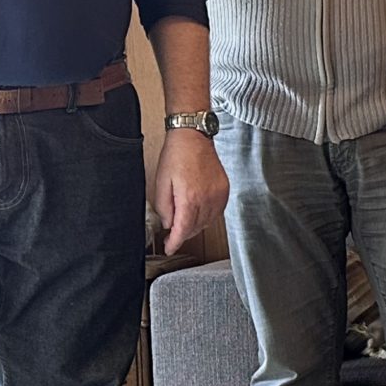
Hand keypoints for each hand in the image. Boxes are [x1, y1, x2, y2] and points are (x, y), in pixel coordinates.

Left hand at [152, 128, 227, 253]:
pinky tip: (198, 213)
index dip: (175, 242)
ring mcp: (218, 195)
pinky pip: (216, 212)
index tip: (170, 248)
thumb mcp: (161, 182)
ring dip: (195, 226)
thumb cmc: (177, 155)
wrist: (193, 137)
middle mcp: (207, 199)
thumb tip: (168, 224)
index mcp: (189, 198)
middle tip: (172, 234)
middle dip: (183, 234)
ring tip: (184, 222)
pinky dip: (206, 217)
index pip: (183, 230)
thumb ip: (164, 207)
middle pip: (195, 228)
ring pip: (207, 222)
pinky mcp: (224, 190)